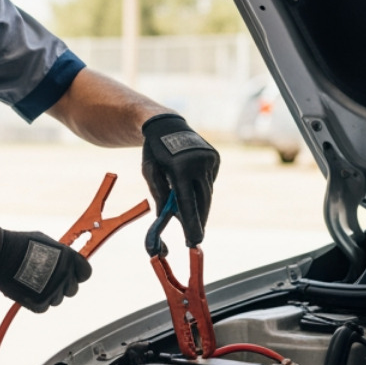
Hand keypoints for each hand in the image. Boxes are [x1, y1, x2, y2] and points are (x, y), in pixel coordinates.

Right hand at [0, 229, 91, 312]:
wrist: (0, 255)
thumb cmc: (19, 244)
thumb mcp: (46, 242)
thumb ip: (60, 254)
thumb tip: (65, 259)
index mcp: (69, 259)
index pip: (86, 273)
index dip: (78, 274)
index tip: (72, 274)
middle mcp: (64, 276)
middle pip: (72, 289)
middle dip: (62, 285)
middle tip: (48, 279)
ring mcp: (53, 291)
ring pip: (57, 299)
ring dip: (48, 293)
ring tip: (32, 282)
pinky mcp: (39, 303)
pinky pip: (43, 307)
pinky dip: (37, 302)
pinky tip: (27, 290)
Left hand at [141, 113, 219, 246]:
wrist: (167, 124)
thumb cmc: (154, 152)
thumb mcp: (150, 172)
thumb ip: (160, 195)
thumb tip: (166, 218)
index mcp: (180, 167)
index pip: (188, 202)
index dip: (191, 223)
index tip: (194, 240)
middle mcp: (198, 163)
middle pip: (202, 200)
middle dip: (199, 220)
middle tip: (196, 237)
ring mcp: (209, 159)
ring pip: (207, 192)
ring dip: (200, 206)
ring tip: (194, 220)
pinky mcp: (215, 158)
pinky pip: (208, 181)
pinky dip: (201, 189)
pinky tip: (193, 186)